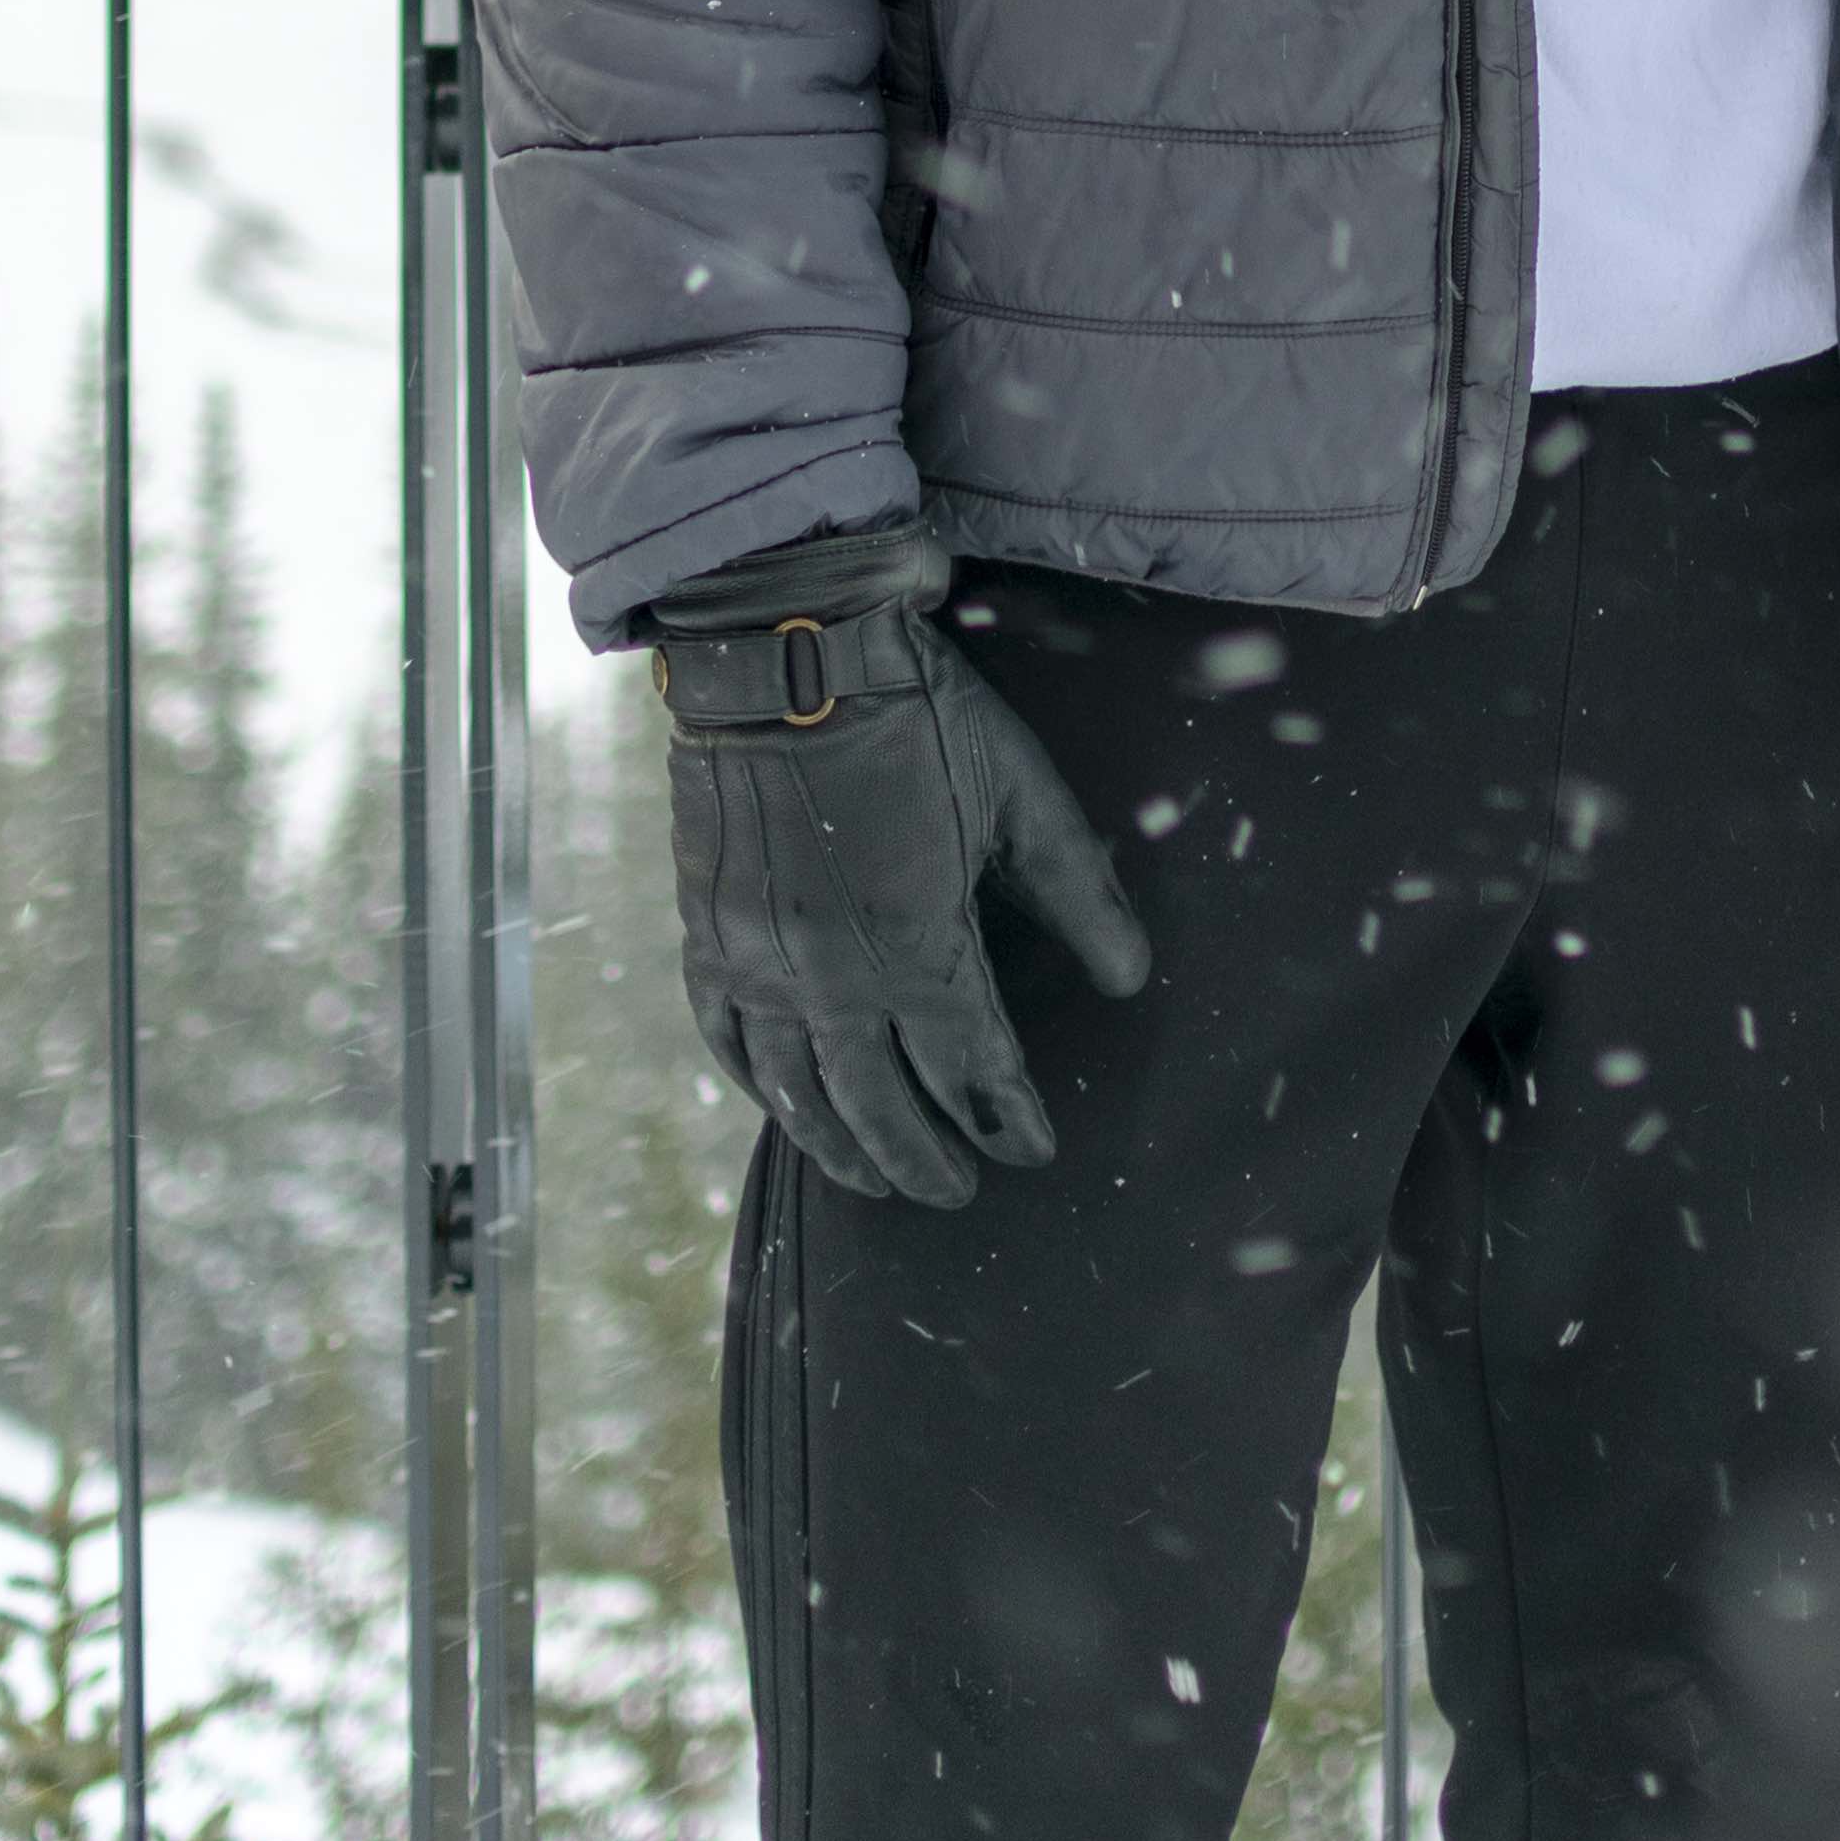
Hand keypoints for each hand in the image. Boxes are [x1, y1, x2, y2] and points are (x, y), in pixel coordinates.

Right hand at [650, 530, 1151, 1203]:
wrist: (788, 651)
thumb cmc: (918, 715)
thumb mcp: (1021, 793)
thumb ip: (1077, 891)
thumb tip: (1131, 976)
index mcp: (916, 946)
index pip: (972, 1070)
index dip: (1007, 1120)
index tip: (1033, 1149)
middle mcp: (830, 978)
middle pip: (882, 1107)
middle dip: (928, 1157)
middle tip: (959, 1189)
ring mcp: (758, 963)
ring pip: (799, 1095)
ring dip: (843, 1147)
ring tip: (878, 1180)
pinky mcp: (708, 934)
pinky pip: (726, 1040)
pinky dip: (757, 1088)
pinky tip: (782, 1106)